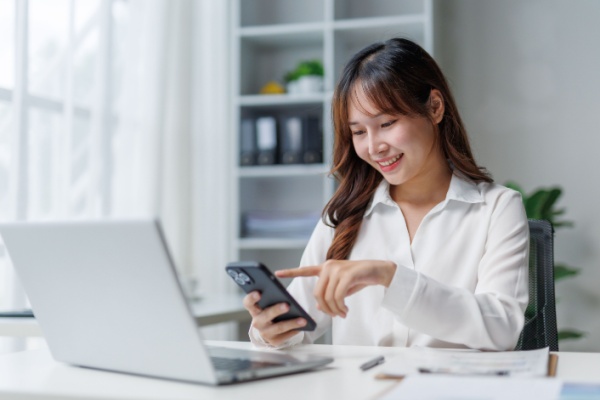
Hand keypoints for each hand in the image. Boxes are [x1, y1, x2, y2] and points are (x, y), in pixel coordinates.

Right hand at [242, 291, 305, 346]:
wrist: (269, 330)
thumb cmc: (270, 311)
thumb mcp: (268, 304)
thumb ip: (272, 298)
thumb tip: (284, 293)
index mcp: (254, 309)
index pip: (248, 303)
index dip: (251, 298)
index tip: (259, 292)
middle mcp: (257, 322)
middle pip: (266, 315)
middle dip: (276, 310)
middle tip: (287, 305)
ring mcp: (265, 333)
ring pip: (279, 327)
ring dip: (292, 323)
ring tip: (303, 319)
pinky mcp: (274, 341)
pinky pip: (286, 336)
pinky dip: (296, 330)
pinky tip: (304, 326)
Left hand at [275, 260, 395, 317]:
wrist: (378, 271)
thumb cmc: (360, 279)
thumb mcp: (342, 287)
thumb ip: (329, 293)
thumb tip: (318, 306)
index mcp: (325, 268)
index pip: (305, 270)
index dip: (291, 272)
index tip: (277, 273)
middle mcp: (329, 266)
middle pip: (317, 293)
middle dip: (325, 308)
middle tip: (335, 315)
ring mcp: (337, 269)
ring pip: (327, 297)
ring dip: (335, 310)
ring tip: (343, 313)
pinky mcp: (347, 274)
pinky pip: (338, 296)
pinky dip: (341, 307)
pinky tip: (346, 310)